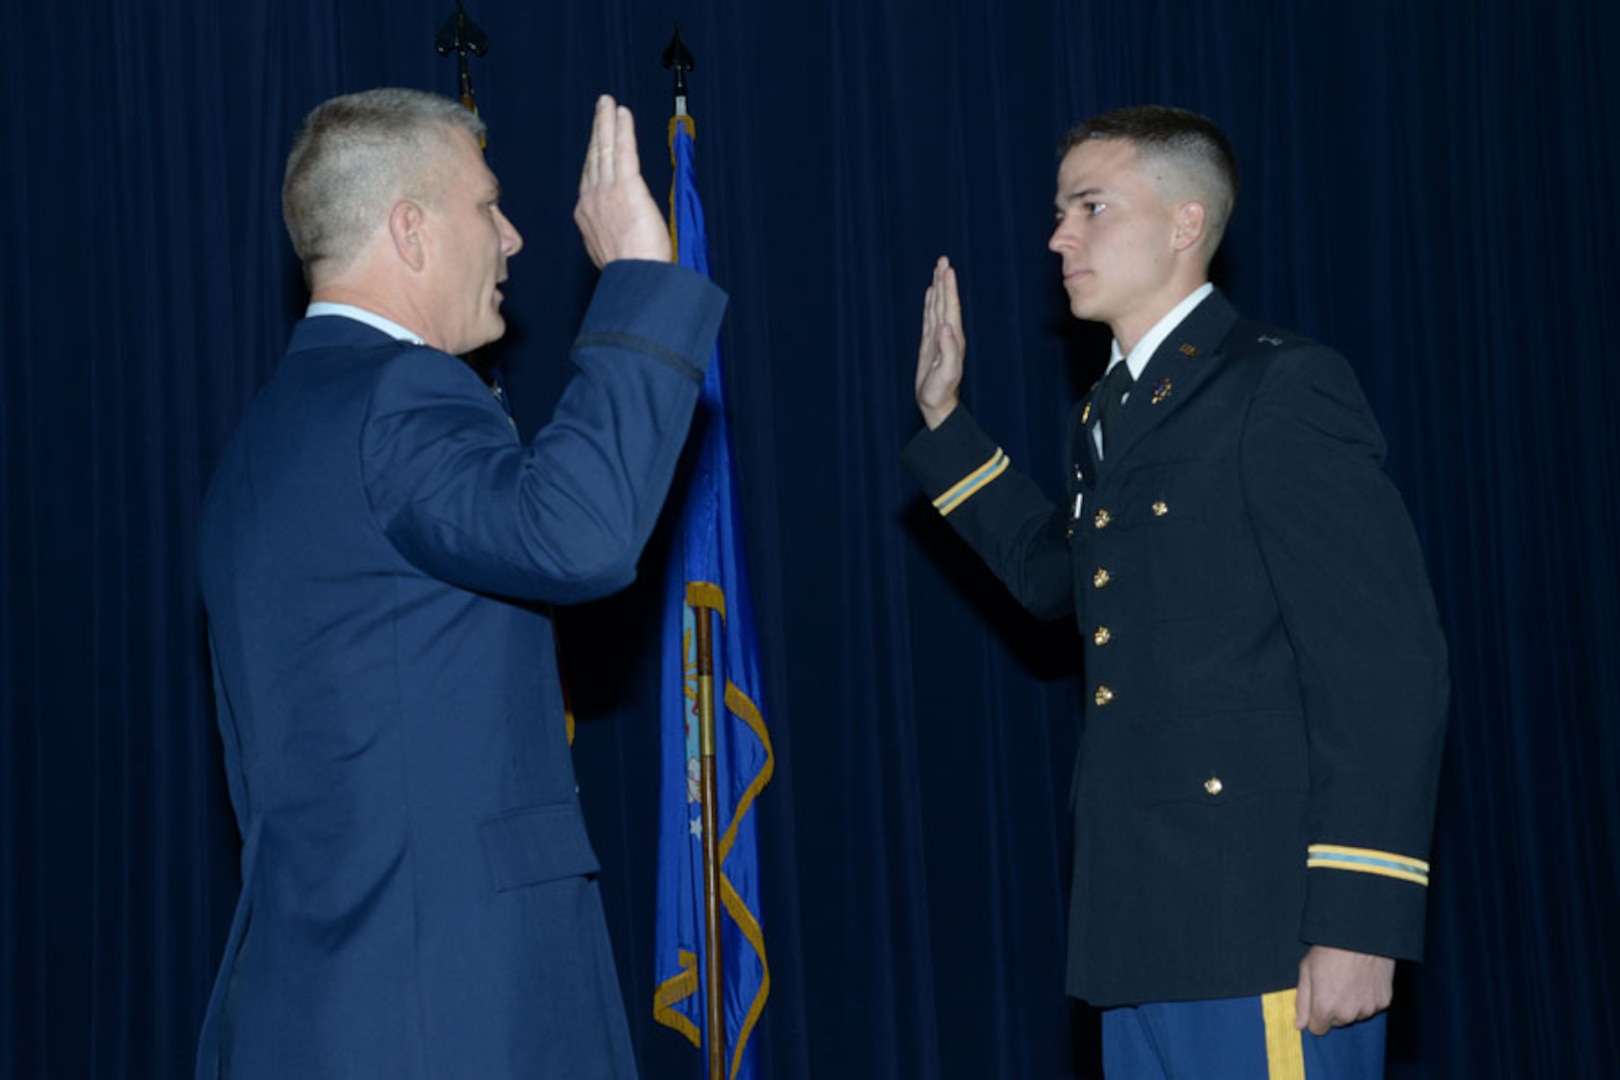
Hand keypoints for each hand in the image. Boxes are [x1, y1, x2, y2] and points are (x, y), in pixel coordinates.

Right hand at [574, 95, 670, 266]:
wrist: (636, 279)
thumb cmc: (631, 272)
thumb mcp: (611, 251)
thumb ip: (610, 233)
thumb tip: (618, 231)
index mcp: (587, 215)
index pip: (589, 178)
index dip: (594, 156)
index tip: (597, 143)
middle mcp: (591, 199)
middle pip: (593, 157)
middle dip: (597, 131)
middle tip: (600, 110)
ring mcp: (607, 191)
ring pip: (604, 149)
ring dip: (606, 122)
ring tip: (608, 104)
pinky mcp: (627, 187)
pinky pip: (622, 151)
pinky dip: (622, 129)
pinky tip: (622, 114)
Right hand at [915, 256, 963, 429]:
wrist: (936, 403)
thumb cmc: (941, 390)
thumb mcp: (946, 372)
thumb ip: (947, 350)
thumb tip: (945, 327)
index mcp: (952, 338)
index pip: (950, 307)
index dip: (948, 288)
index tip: (947, 270)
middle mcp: (947, 334)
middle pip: (945, 302)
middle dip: (944, 281)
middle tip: (942, 260)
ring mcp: (938, 337)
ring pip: (937, 306)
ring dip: (938, 288)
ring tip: (938, 270)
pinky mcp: (930, 342)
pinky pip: (929, 317)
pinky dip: (930, 303)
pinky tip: (930, 293)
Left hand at [1295, 945, 1394, 1035]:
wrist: (1360, 935)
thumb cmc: (1330, 949)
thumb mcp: (1306, 970)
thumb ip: (1302, 1001)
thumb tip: (1300, 1024)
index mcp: (1325, 1008)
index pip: (1318, 1029)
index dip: (1315, 1015)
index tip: (1318, 1001)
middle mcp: (1347, 1014)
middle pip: (1337, 1022)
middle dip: (1333, 1009)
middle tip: (1334, 984)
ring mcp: (1367, 1009)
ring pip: (1355, 1015)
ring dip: (1352, 1004)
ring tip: (1349, 979)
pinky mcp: (1383, 1002)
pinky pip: (1372, 1006)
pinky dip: (1367, 997)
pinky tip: (1363, 979)